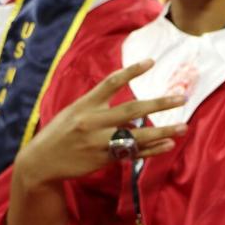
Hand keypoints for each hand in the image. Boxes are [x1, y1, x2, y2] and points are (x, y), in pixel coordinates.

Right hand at [13, 59, 188, 188]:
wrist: (40, 162)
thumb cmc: (60, 133)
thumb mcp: (73, 112)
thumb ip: (98, 104)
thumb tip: (125, 98)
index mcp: (85, 105)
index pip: (111, 82)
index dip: (132, 71)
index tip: (152, 62)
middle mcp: (93, 121)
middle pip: (132, 109)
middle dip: (159, 103)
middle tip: (182, 97)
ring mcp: (99, 141)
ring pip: (137, 135)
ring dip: (163, 130)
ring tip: (184, 126)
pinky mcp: (103, 158)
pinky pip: (133, 153)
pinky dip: (152, 149)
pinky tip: (168, 144)